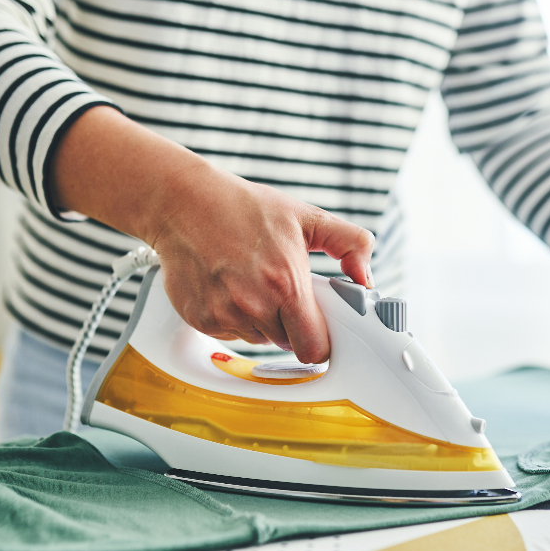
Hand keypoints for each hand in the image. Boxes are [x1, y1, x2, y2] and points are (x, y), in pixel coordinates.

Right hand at [149, 165, 373, 362]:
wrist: (184, 202)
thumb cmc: (243, 208)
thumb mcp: (306, 217)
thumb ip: (350, 244)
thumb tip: (365, 277)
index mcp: (286, 284)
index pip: (314, 348)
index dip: (320, 340)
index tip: (319, 326)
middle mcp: (254, 305)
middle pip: (286, 343)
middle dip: (290, 323)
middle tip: (281, 290)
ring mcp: (223, 315)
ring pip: (257, 339)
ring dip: (260, 320)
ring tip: (251, 281)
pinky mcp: (200, 319)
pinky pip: (228, 333)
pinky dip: (232, 317)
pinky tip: (228, 286)